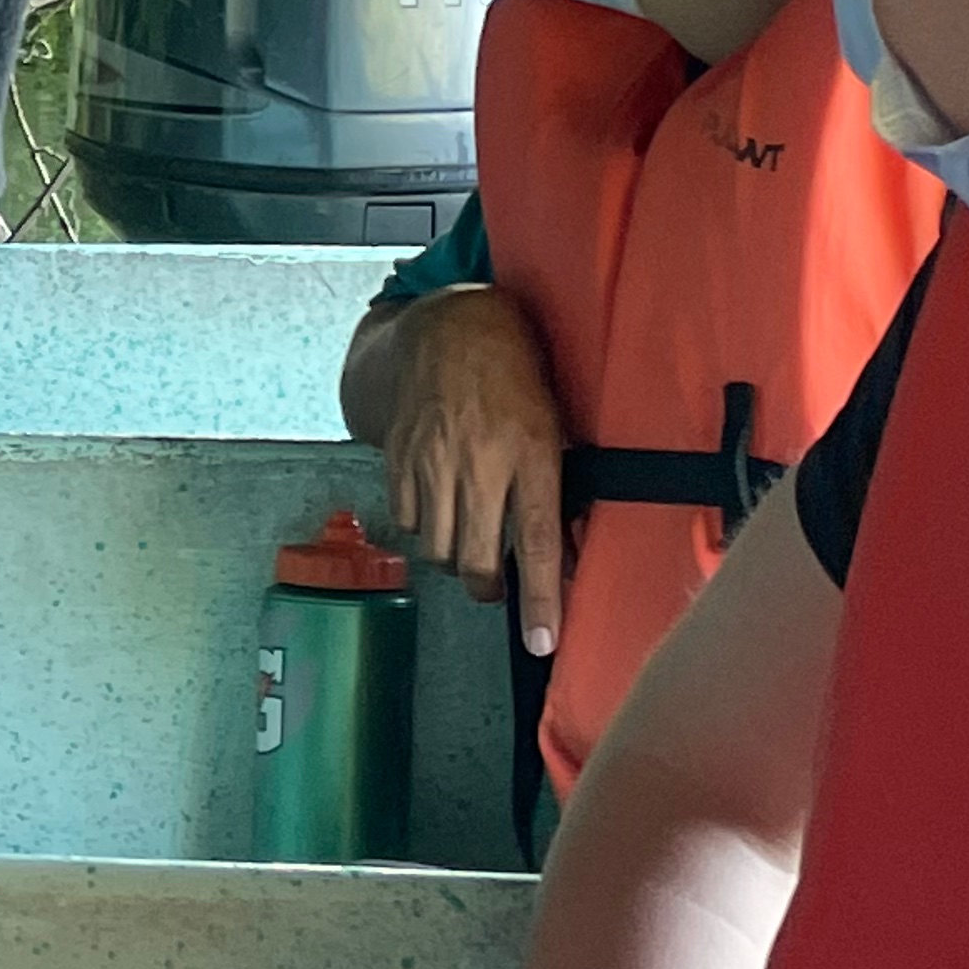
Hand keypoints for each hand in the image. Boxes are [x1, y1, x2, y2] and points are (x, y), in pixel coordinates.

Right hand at [380, 289, 566, 653]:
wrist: (448, 326)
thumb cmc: (515, 371)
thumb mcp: (555, 423)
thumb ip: (559, 489)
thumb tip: (567, 555)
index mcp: (531, 452)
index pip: (537, 543)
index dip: (541, 599)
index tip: (543, 642)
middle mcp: (480, 462)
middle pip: (476, 560)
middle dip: (488, 587)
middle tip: (497, 586)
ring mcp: (433, 461)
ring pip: (440, 548)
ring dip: (457, 556)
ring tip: (471, 537)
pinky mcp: (401, 458)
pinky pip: (411, 520)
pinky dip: (427, 526)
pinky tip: (442, 505)